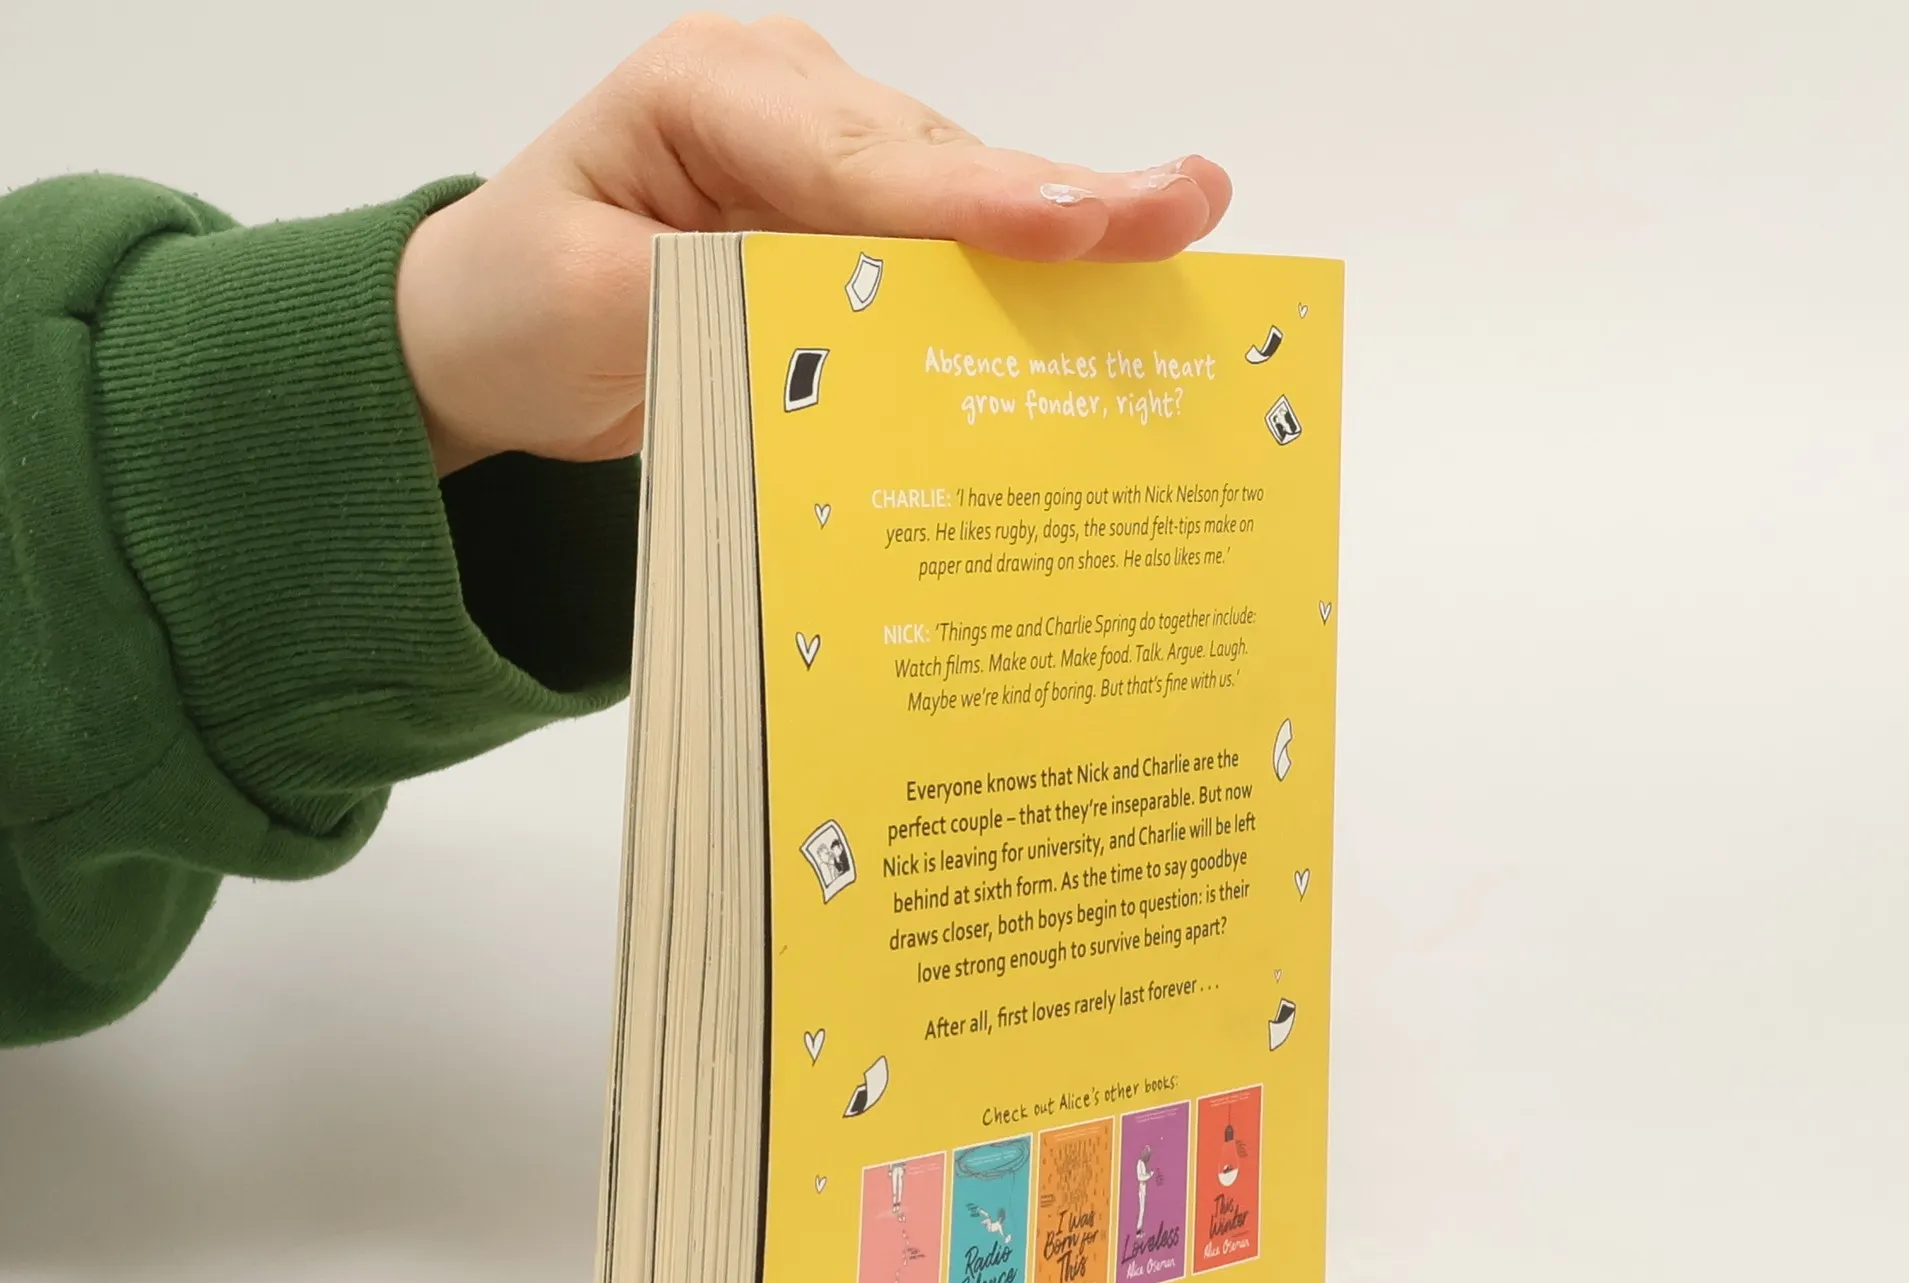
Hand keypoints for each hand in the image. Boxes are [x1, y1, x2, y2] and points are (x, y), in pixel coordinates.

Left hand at [395, 13, 1231, 473]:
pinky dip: (1016, 294)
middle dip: (1058, 203)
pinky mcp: (851, 232)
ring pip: (959, 210)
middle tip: (1187, 210)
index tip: (1075, 222)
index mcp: (709, 91)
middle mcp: (788, 106)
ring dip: (1060, 248)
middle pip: (938, 168)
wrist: (490, 334)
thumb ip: (704, 303)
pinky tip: (1107, 306)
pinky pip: (946, 261)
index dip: (973, 197)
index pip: (858, 156)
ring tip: (1182, 239)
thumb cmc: (516, 304)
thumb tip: (835, 326)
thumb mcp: (578, 306)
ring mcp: (828, 165)